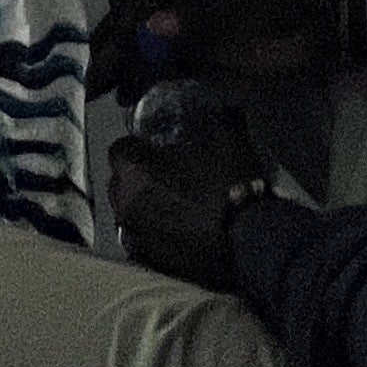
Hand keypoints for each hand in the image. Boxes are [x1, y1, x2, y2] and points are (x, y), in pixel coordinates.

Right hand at [88, 0, 336, 103]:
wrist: (326, 22)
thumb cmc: (284, 8)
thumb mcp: (240, 9)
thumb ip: (193, 20)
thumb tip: (147, 26)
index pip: (139, 5)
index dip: (115, 36)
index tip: (96, 66)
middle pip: (139, 23)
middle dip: (114, 52)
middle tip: (92, 86)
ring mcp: (198, 19)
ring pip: (152, 43)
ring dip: (131, 67)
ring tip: (111, 96)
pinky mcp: (211, 44)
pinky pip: (172, 58)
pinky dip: (152, 73)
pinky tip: (135, 91)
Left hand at [112, 96, 269, 290]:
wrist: (246, 243)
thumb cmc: (230, 184)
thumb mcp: (229, 138)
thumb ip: (220, 116)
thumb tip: (223, 104)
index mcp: (134, 170)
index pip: (120, 148)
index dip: (138, 145)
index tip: (157, 146)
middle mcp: (124, 205)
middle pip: (119, 183)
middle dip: (136, 177)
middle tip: (165, 174)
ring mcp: (134, 237)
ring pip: (129, 214)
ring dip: (143, 206)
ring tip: (171, 205)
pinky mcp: (149, 262)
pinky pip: (142, 240)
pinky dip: (154, 233)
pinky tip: (177, 231)